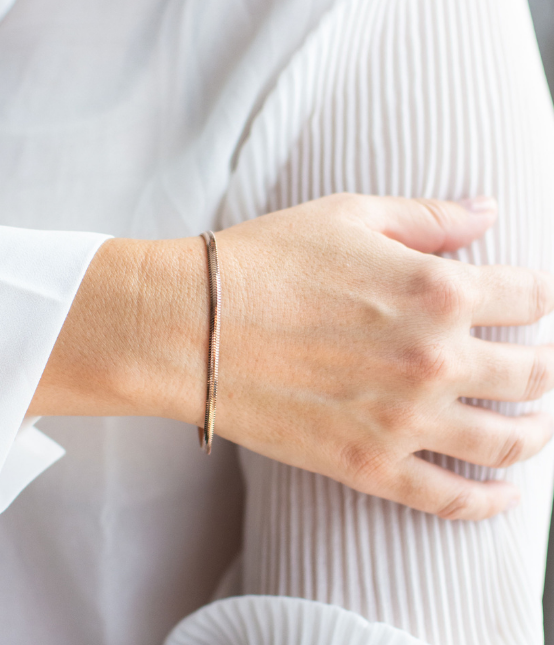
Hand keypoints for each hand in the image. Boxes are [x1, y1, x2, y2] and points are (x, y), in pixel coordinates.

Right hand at [29, 193, 553, 520]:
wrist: (190, 327)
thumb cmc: (262, 263)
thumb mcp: (348, 217)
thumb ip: (429, 217)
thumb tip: (490, 208)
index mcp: (437, 290)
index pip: (533, 298)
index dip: (536, 298)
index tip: (521, 305)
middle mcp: (434, 359)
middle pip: (535, 372)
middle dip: (542, 364)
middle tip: (532, 364)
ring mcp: (404, 420)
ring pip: (510, 439)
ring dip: (533, 430)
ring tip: (530, 424)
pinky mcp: (368, 465)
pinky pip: (453, 499)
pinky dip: (490, 500)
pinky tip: (505, 491)